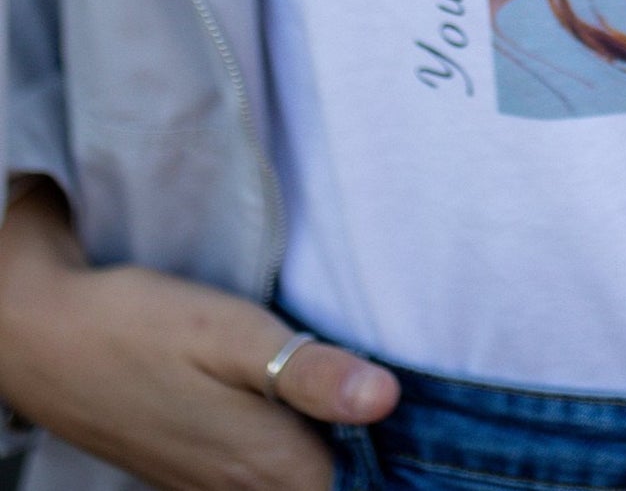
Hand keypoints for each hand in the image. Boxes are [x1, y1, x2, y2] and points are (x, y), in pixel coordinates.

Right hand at [0, 181, 399, 490]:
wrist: (47, 338)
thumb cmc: (144, 326)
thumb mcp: (234, 332)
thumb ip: (310, 372)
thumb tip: (387, 399)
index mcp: (263, 461)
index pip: (358, 480)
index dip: (387, 442)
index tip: (403, 399)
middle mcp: (238, 490)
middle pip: (327, 485)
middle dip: (356, 446)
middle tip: (368, 386)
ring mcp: (208, 487)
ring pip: (290, 483)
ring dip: (320, 446)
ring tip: (337, 391)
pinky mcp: (188, 474)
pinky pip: (254, 479)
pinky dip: (282, 449)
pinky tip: (288, 405)